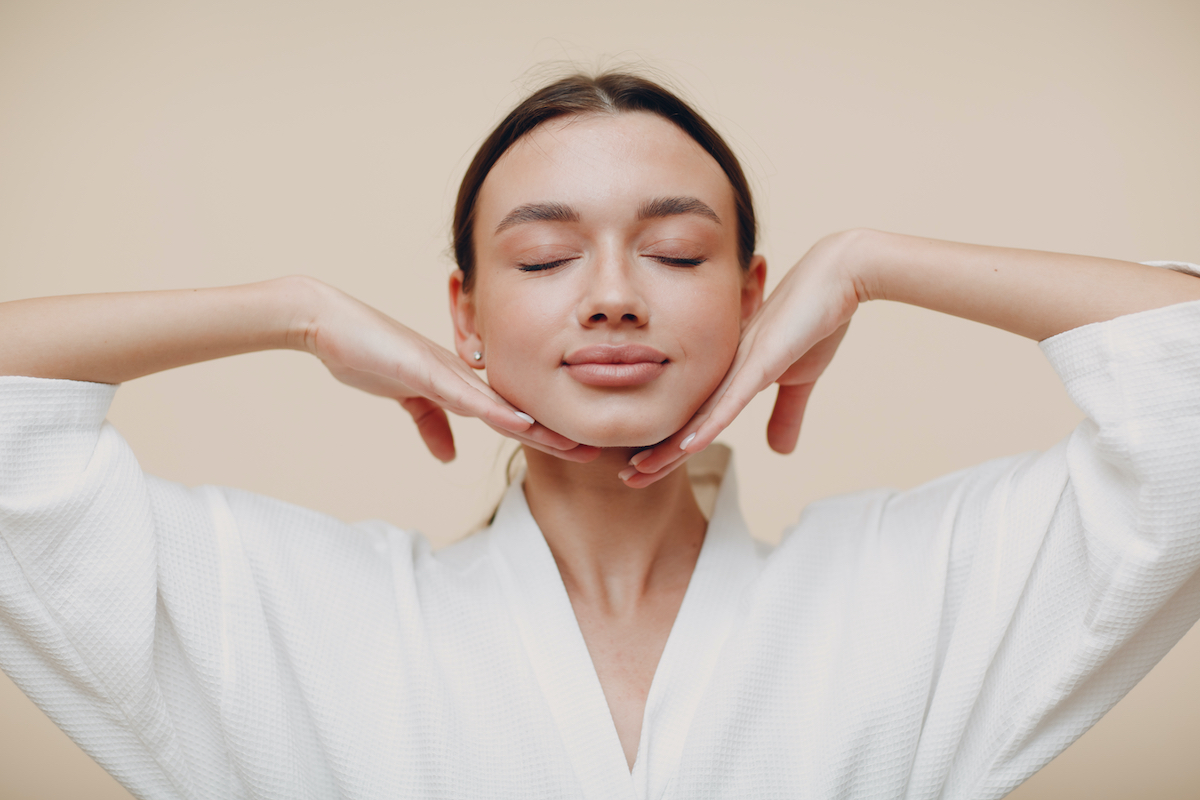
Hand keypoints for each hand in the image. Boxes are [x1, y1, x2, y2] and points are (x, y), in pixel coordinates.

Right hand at [301, 282, 599, 462]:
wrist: (327, 323)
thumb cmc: (367, 353)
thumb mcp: (405, 398)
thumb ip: (430, 424)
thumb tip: (449, 456)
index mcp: (459, 382)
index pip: (508, 412)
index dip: (541, 432)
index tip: (573, 449)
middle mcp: (462, 374)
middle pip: (516, 409)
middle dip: (553, 432)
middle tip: (593, 451)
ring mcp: (446, 370)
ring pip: (501, 405)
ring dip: (537, 428)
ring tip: (573, 444)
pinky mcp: (424, 370)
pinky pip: (465, 396)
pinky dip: (496, 412)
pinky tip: (522, 425)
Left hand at [621, 233, 860, 486]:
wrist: (838, 277)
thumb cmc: (815, 321)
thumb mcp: (801, 379)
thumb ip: (786, 414)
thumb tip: (779, 451)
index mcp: (731, 374)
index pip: (696, 418)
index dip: (671, 446)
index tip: (645, 469)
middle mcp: (725, 370)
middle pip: (686, 420)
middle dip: (657, 452)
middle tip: (627, 477)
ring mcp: (740, 365)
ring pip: (699, 415)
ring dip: (670, 447)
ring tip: (640, 470)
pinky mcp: (761, 361)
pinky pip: (731, 400)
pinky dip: (709, 425)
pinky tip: (686, 447)